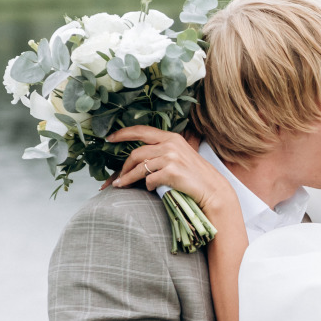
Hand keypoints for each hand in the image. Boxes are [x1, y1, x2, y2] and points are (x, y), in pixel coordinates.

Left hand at [108, 126, 233, 214]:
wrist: (212, 189)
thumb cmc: (195, 174)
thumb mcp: (181, 154)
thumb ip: (163, 149)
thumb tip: (140, 155)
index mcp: (171, 137)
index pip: (141, 131)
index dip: (123, 134)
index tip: (109, 138)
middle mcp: (170, 145)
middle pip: (136, 153)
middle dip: (123, 167)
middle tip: (117, 177)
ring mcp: (171, 158)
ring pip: (139, 168)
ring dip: (127, 179)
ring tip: (121, 186)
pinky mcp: (171, 172)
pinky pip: (149, 180)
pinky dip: (147, 186)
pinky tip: (150, 189)